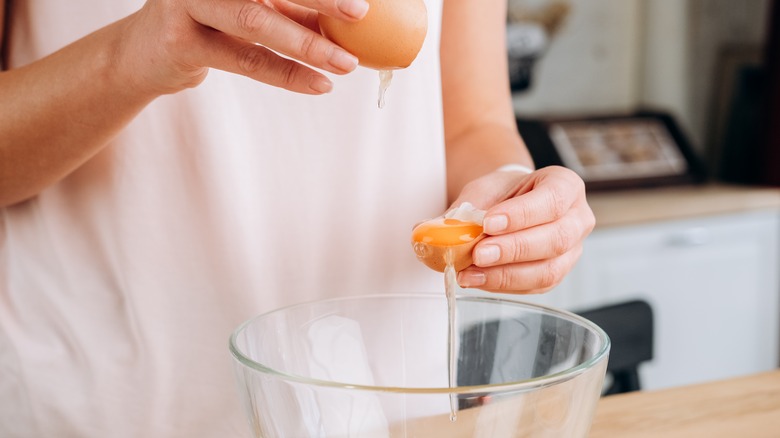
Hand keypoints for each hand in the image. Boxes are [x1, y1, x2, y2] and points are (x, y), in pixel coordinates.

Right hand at [120, 0, 367, 95]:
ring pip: (256, 22)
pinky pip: (244, 60)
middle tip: (361, 12)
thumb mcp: (254, 10)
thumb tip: (353, 21)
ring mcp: (187, 2)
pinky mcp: (180, 41)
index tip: (361, 1)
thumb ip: (294, 11)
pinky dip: (286, 74)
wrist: (143, 55)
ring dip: (308, 44)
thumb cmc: (210, 25)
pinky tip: (319, 85)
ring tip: (347, 63)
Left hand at [453, 166, 594, 293]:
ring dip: (505, 274)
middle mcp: (577, 218)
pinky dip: (503, 284)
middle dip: (513, 249)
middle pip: (556, 239)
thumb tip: (433, 230)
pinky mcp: (556, 274)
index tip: (488, 222)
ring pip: (548, 270)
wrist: (508, 206)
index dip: (522, 214)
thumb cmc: (503, 195)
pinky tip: (477, 279)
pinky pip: (535, 286)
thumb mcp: (484, 191)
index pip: (552, 200)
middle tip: (478, 253)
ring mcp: (571, 250)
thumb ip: (465, 210)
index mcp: (565, 185)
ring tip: (470, 273)